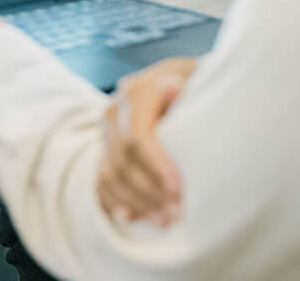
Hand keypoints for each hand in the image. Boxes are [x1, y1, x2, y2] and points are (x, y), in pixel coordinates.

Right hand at [97, 57, 196, 226]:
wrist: (177, 78)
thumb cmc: (194, 82)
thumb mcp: (197, 77)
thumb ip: (190, 86)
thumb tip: (178, 93)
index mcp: (136, 92)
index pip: (136, 136)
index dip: (155, 166)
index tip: (178, 190)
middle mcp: (114, 110)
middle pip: (122, 159)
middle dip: (149, 191)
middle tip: (177, 214)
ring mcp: (107, 130)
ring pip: (111, 173)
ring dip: (136, 202)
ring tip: (165, 221)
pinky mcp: (105, 146)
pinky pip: (103, 179)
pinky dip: (116, 201)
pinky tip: (132, 218)